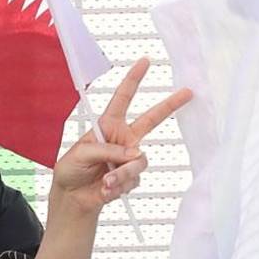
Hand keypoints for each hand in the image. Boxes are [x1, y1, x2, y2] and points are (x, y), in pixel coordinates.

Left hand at [50, 57, 192, 217]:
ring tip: (105, 181)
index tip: (145, 61)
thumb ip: (107, 150)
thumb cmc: (70, 170)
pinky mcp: (132, 176)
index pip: (122, 98)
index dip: (133, 79)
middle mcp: (122, 139)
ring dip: (122, 172)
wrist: (73, 197)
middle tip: (188, 92)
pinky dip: (119, 185)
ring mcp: (129, 158)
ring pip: (139, 161)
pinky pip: (134, 179)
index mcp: (107, 126)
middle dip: (170, 105)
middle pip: (151, 119)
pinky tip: (106, 189)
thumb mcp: (81, 153)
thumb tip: (134, 154)